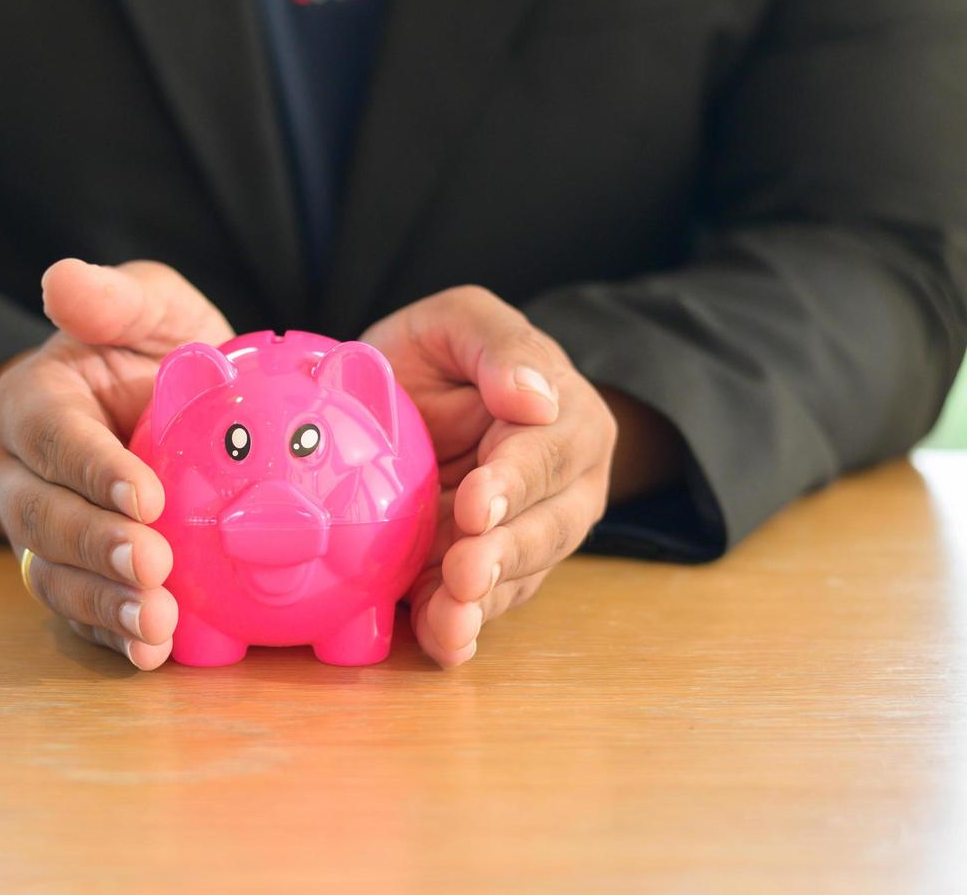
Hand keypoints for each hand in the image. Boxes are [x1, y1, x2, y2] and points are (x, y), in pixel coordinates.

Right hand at [0, 259, 232, 669]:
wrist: (167, 413)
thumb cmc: (155, 355)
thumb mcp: (150, 308)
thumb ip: (115, 298)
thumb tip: (62, 279)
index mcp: (31, 403)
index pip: (52, 436)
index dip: (94, 469)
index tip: (147, 496)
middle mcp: (18, 474)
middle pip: (42, 517)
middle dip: (95, 546)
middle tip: (152, 566)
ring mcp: (37, 533)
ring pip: (53, 575)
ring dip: (103, 604)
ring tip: (156, 628)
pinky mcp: (68, 575)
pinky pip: (77, 613)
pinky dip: (110, 637)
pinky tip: (151, 655)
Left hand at [361, 286, 618, 666]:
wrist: (399, 400)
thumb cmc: (437, 358)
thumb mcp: (459, 322)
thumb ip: (498, 345)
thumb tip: (536, 396)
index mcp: (568, 420)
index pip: (547, 453)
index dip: (514, 480)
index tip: (478, 503)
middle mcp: (563, 488)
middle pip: (545, 527)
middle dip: (503, 553)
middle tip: (462, 572)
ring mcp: (529, 539)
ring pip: (519, 577)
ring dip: (481, 603)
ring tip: (449, 621)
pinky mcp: (492, 578)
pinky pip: (485, 609)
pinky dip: (461, 631)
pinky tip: (443, 645)